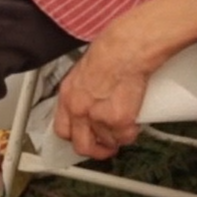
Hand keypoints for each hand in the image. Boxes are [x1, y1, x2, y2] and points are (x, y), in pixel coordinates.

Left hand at [53, 33, 153, 159]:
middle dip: (96, 150)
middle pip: (82, 145)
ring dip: (118, 136)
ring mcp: (98, 117)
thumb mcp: (85, 70)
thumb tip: (92, 100)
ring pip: (109, 142)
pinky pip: (126, 136)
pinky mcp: (119, 120)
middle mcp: (79, 109)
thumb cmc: (112, 49)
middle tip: (106, 146)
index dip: (75, 137)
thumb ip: (84, 90)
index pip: (62, 129)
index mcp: (68, 95)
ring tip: (125, 124)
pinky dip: (132, 132)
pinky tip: (135, 120)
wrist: (128, 47)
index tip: (84, 137)